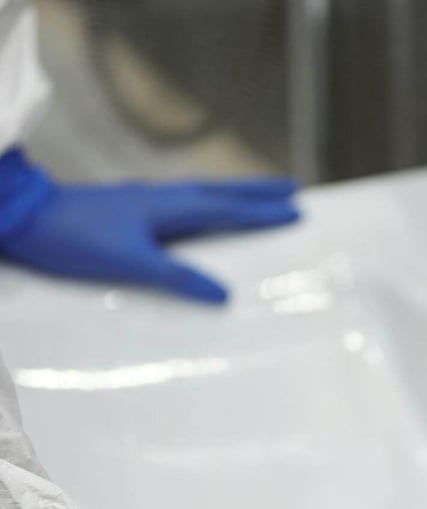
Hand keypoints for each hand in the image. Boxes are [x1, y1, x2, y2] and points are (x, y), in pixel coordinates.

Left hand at [0, 149, 299, 303]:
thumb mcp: (129, 262)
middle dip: (258, 193)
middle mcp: (162, 199)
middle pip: (222, 193)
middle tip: (291, 190)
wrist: (25, 217)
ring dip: (235, 197)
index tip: (296, 209)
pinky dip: (208, 207)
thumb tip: (222, 295)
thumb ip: (177, 277)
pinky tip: (205, 218)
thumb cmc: (74, 237)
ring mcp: (147, 203)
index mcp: (168, 207)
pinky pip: (186, 206)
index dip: (262, 211)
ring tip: (259, 200)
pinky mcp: (134, 211)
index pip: (227, 209)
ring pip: (204, 197)